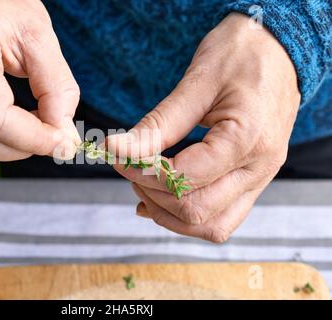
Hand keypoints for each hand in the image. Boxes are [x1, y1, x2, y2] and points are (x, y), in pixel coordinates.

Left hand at [107, 13, 300, 241]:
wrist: (279, 48)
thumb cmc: (240, 54)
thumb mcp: (196, 82)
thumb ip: (157, 125)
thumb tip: (116, 149)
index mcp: (247, 139)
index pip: (184, 178)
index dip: (142, 173)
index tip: (119, 156)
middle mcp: (260, 168)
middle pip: (197, 211)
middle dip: (152, 194)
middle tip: (129, 168)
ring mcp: (260, 178)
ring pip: (211, 226)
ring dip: (170, 213)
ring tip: (145, 185)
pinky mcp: (253, 180)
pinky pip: (221, 216)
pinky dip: (188, 215)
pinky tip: (162, 198)